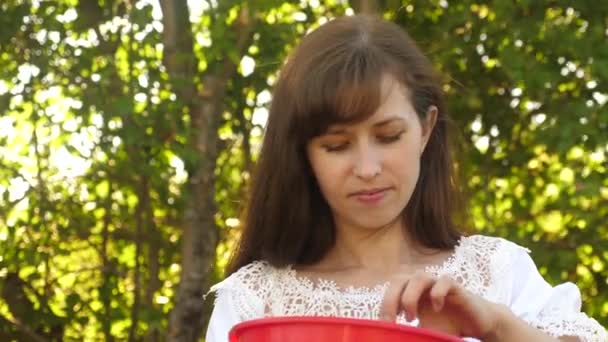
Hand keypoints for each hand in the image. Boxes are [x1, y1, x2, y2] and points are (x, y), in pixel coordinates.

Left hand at [379, 270, 501, 338]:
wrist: (478, 324)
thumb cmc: (448, 326)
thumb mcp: (426, 332)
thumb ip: (411, 334)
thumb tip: (393, 339)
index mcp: (411, 293)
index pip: (391, 291)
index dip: (384, 305)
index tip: (383, 326)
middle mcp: (422, 285)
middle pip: (400, 279)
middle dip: (391, 299)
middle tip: (391, 320)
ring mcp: (438, 283)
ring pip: (419, 276)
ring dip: (410, 296)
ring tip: (411, 317)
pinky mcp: (456, 286)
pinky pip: (444, 280)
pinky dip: (437, 293)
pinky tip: (437, 308)